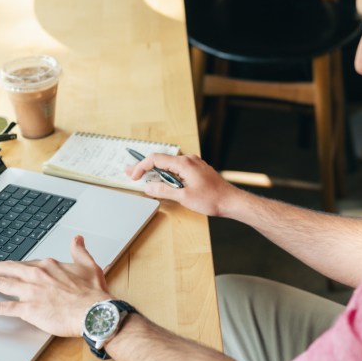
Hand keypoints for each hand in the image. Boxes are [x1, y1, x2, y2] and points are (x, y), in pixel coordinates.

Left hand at [0, 235, 108, 336]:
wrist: (94, 311)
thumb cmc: (93, 293)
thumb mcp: (88, 265)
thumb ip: (80, 251)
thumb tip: (78, 239)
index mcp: (49, 266)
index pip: (26, 264)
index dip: (13, 266)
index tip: (5, 266)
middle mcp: (36, 276)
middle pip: (8, 270)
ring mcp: (30, 292)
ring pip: (1, 284)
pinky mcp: (28, 309)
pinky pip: (3, 307)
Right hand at [125, 153, 240, 216]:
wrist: (231, 201)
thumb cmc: (212, 199)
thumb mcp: (184, 197)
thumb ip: (164, 190)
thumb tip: (149, 187)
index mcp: (184, 163)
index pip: (156, 159)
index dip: (141, 167)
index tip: (134, 176)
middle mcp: (188, 160)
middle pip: (161, 160)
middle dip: (144, 167)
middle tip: (130, 173)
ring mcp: (193, 164)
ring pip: (168, 164)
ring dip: (155, 171)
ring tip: (141, 176)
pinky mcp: (196, 170)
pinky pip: (177, 168)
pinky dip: (166, 173)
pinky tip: (160, 179)